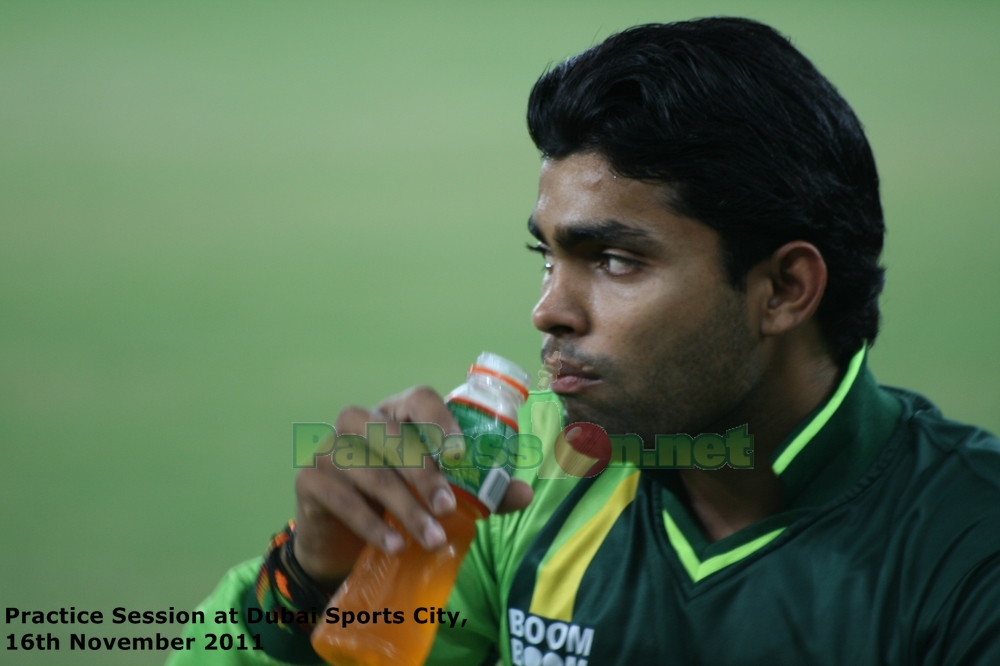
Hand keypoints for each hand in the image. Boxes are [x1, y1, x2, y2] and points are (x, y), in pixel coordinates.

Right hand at [293, 385, 533, 590]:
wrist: (343, 541)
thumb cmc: (398, 504)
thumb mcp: (440, 497)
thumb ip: (482, 493)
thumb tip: (525, 494)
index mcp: (397, 414)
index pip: (417, 397)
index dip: (438, 417)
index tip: (459, 451)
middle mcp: (360, 423)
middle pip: (391, 434)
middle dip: (423, 473)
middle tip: (450, 508)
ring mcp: (330, 448)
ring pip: (367, 469)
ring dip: (403, 506)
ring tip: (431, 538)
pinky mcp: (310, 480)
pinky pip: (341, 497)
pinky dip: (370, 523)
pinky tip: (393, 545)